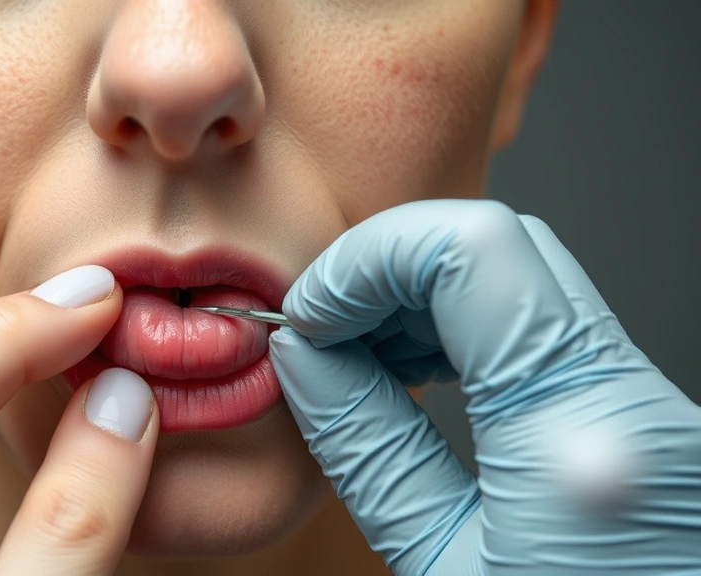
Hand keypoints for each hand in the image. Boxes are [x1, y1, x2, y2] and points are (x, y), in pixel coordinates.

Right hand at [268, 200, 700, 574]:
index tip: (312, 315)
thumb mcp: (441, 571)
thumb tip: (307, 361)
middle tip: (325, 333)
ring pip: (525, 275)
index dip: (368, 260)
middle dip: (390, 270)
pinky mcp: (644, 418)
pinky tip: (421, 376)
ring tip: (360, 358)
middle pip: (499, 246)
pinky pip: (547, 326)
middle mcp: (632, 400)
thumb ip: (368, 450)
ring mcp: (650, 404)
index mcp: (577, 438)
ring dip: (423, 295)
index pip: (470, 249)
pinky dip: (468, 327)